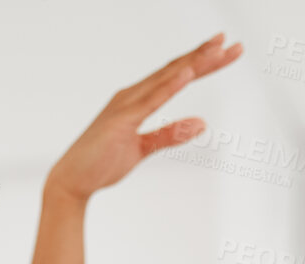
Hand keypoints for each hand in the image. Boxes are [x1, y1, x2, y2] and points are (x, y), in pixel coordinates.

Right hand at [45, 33, 243, 202]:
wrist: (72, 180)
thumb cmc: (102, 162)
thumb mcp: (144, 149)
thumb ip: (170, 134)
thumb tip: (202, 124)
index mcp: (137, 99)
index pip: (175, 75)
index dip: (201, 62)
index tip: (224, 50)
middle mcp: (132, 95)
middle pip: (175, 70)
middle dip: (205, 56)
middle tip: (232, 43)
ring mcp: (126, 105)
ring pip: (166, 78)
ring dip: (193, 62)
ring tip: (217, 48)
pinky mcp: (121, 121)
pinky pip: (150, 101)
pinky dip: (169, 85)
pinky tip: (188, 73)